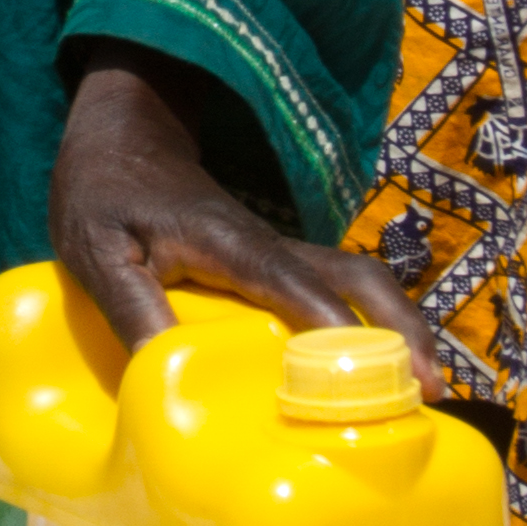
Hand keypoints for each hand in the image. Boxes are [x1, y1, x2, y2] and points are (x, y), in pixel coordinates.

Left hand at [49, 47, 445, 388]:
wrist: (124, 137)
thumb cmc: (107, 192)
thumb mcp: (96, 253)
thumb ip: (131, 308)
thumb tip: (166, 379)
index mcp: (230, 242)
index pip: (294, 283)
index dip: (331, 326)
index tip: (366, 373)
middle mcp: (272, 245)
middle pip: (359, 278)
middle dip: (401, 328)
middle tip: (430, 389)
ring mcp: (283, 253)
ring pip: (362, 283)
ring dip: (400, 329)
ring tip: (428, 388)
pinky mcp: (280, 266)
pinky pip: (340, 294)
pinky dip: (374, 328)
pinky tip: (383, 374)